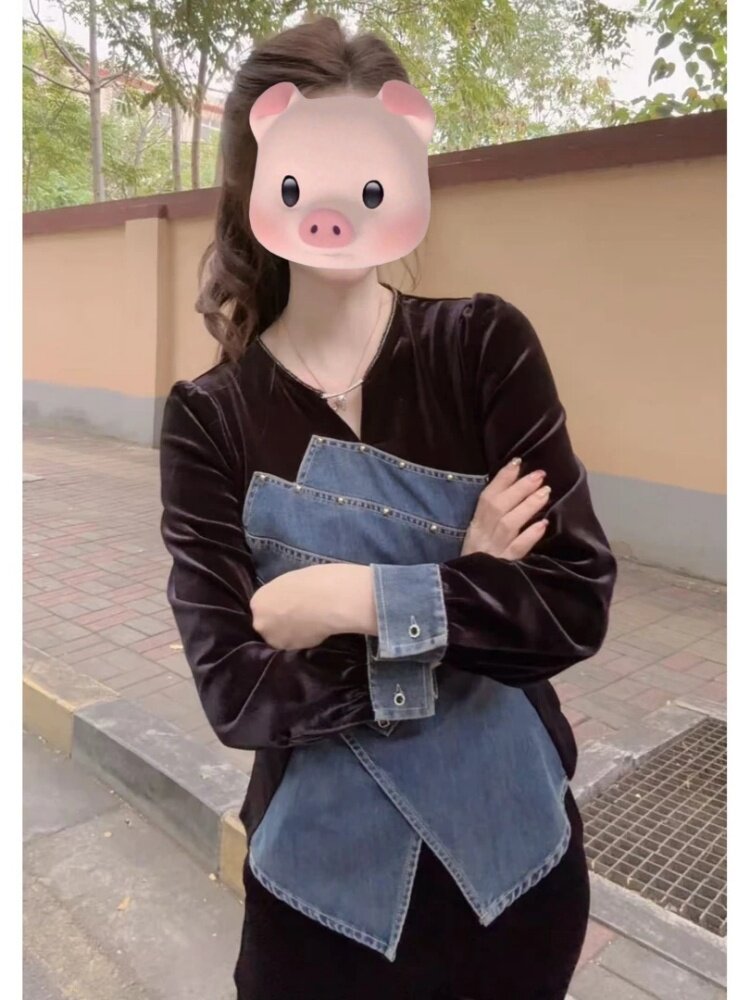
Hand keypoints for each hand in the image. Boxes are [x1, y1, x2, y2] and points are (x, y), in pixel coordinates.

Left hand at [250, 563, 375, 649]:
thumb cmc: (311, 582)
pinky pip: (295, 644)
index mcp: (258, 602)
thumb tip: (284, 605)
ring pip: (281, 638)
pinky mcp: (292, 650)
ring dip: (290, 634)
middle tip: (297, 616)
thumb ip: (280, 597)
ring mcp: (276, 640)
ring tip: (308, 624)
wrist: (329, 601)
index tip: (288, 605)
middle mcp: (261, 624)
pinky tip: (315, 629)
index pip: (262, 608)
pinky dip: (303, 639)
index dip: (275, 607)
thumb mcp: (289, 583)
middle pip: (267, 625)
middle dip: (279, 623)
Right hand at [461, 458, 549, 559]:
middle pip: (499, 507)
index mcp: (474, 527)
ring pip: (509, 524)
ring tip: (545, 492)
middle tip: (540, 475)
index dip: (501, 479)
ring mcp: (492, 551)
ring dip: (527, 506)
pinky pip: (517, 549)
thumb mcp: (480, 537)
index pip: (486, 498)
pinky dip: (529, 536)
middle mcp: (481, 536)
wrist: (465, 591)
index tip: (517, 462)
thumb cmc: (478, 561)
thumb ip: (492, 518)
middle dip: (519, 488)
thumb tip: (514, 492)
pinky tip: (542, 525)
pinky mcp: (503, 566)